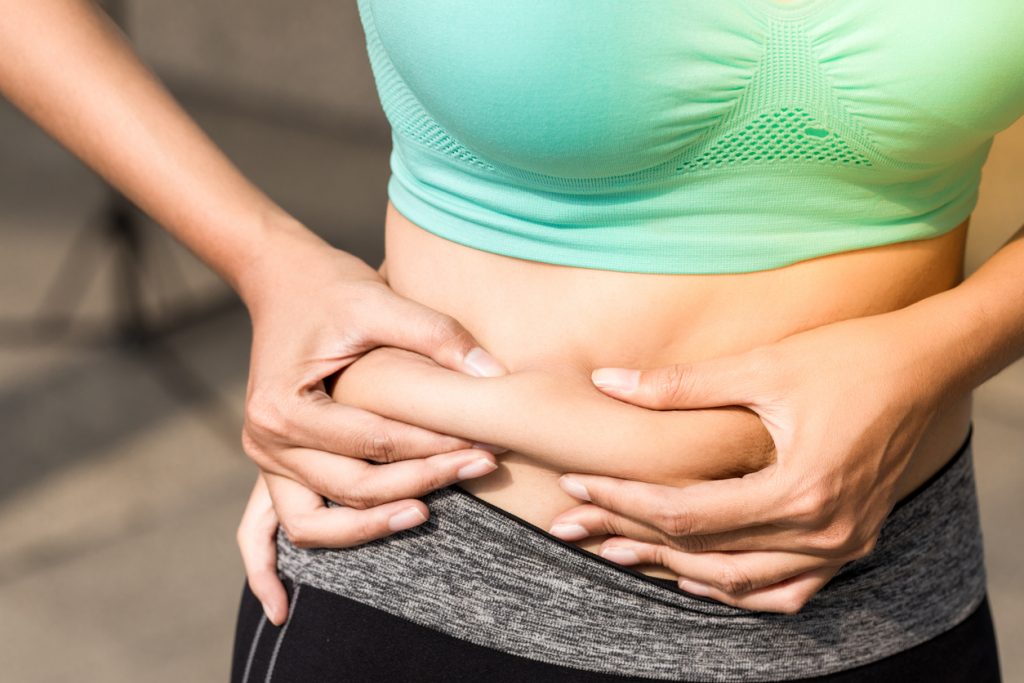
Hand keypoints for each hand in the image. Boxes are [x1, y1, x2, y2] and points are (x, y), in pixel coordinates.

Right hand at [237, 233, 507, 622]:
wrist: (283, 278)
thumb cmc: (333, 288)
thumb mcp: (382, 301)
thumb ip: (437, 336)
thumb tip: (492, 377)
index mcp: (285, 406)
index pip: (375, 442)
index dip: (435, 446)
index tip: (484, 442)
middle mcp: (266, 440)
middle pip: (353, 487)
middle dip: (422, 483)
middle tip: (478, 466)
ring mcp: (264, 458)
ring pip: (315, 523)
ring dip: (369, 530)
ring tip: (426, 518)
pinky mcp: (274, 464)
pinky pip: (264, 528)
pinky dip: (267, 569)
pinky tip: (284, 607)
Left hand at [548, 309, 954, 613]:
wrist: (924, 366)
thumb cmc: (847, 357)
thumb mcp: (761, 366)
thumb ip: (679, 385)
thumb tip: (606, 381)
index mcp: (799, 489)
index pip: (686, 513)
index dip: (623, 499)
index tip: (577, 482)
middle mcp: (822, 531)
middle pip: (705, 552)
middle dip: (632, 535)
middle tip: (573, 524)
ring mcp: (840, 545)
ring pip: (741, 582)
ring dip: (677, 569)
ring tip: (617, 552)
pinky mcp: (849, 541)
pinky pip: (786, 589)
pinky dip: (740, 588)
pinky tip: (700, 578)